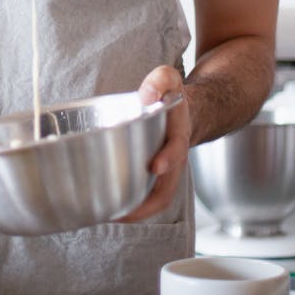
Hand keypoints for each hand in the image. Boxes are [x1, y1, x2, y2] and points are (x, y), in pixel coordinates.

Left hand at [116, 65, 191, 222]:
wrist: (185, 113)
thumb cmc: (171, 96)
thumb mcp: (169, 78)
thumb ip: (161, 80)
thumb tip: (147, 94)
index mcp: (177, 136)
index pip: (176, 151)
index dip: (168, 159)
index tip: (156, 166)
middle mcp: (173, 159)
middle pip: (166, 190)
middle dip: (147, 204)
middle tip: (122, 213)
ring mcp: (165, 171)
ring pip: (155, 200)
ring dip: (136, 211)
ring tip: (109, 216)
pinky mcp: (153, 176)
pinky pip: (145, 196)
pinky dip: (131, 206)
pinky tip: (108, 208)